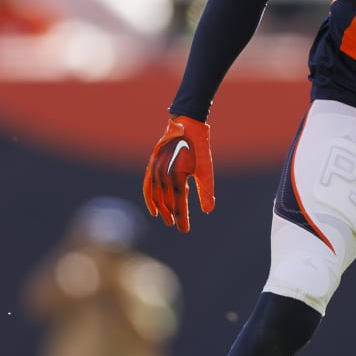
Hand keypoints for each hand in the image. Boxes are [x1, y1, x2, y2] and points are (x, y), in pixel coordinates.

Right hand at [142, 115, 214, 232]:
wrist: (186, 126)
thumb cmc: (199, 148)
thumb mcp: (205, 170)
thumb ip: (205, 191)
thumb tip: (208, 211)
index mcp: (178, 175)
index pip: (178, 203)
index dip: (182, 218)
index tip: (185, 230)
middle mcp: (164, 174)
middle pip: (167, 202)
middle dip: (173, 216)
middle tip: (180, 227)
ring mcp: (155, 170)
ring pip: (156, 196)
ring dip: (162, 209)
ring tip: (169, 219)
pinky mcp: (152, 166)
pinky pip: (147, 187)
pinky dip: (150, 199)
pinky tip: (154, 209)